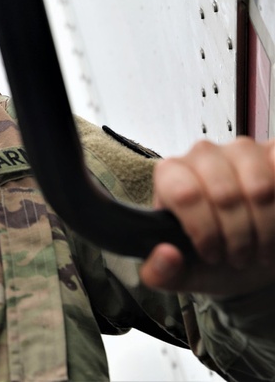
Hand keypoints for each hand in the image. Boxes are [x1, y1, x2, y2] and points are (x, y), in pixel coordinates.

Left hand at [139, 137, 274, 296]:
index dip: (205, 232)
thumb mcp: (185, 274)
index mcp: (171, 175)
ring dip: (266, 227)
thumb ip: (161, 273)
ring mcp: (241, 150)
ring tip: (259, 244)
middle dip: (238, 237)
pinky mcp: (272, 152)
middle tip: (239, 256)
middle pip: (225, 195)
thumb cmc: (214, 258)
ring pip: (260, 189)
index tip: (212, 254)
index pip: (185, 195)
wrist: (252, 257)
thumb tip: (166, 254)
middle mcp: (202, 155)